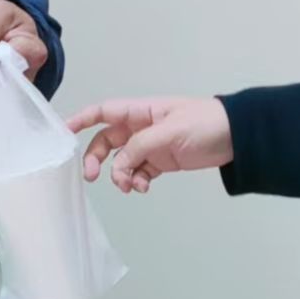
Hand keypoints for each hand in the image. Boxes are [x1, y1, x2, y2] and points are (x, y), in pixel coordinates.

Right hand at [64, 97, 233, 193]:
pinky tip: (144, 187)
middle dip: (97, 159)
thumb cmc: (206, 122)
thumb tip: (118, 166)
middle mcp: (141, 127)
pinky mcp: (161, 162)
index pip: (103, 112)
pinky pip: (139, 173)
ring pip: (121, 161)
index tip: (63, 133)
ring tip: (130, 186)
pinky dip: (137, 182)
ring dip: (120, 175)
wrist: (236, 137)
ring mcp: (150, 145)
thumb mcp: (169, 132)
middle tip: (93, 177)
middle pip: (106, 142)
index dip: (81, 120)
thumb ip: (139, 147)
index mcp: (140, 111)